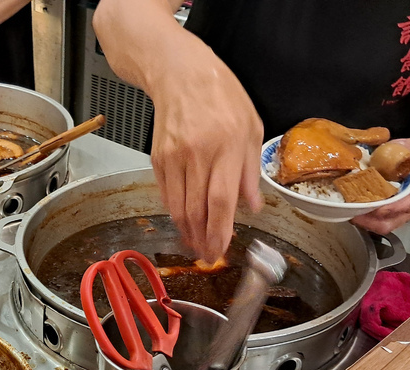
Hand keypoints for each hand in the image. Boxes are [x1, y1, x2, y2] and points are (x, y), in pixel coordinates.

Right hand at [146, 40, 263, 261]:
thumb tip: (251, 206)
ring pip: (178, 207)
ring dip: (187, 231)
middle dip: (202, 239)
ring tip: (197, 245)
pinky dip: (175, 212)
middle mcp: (197, 154)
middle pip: (196, 210)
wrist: (180, 74)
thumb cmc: (221, 95)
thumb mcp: (251, 127)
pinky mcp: (158, 158)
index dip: (220, 231)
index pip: (221, 200)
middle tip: (209, 256)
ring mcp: (174, 158)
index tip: (221, 250)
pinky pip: (166, 194)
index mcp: (227, 146)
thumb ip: (251, 170)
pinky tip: (184, 221)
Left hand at [351, 137, 409, 233]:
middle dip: (368, 220)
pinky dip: (366, 214)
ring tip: (346, 208)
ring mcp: (407, 212)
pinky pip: (380, 218)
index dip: (386, 208)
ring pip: (383, 224)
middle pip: (390, 223)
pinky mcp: (398, 211)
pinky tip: (353, 203)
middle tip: (348, 210)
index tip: (368, 206)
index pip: (405, 207)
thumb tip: (392, 147)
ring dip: (364, 219)